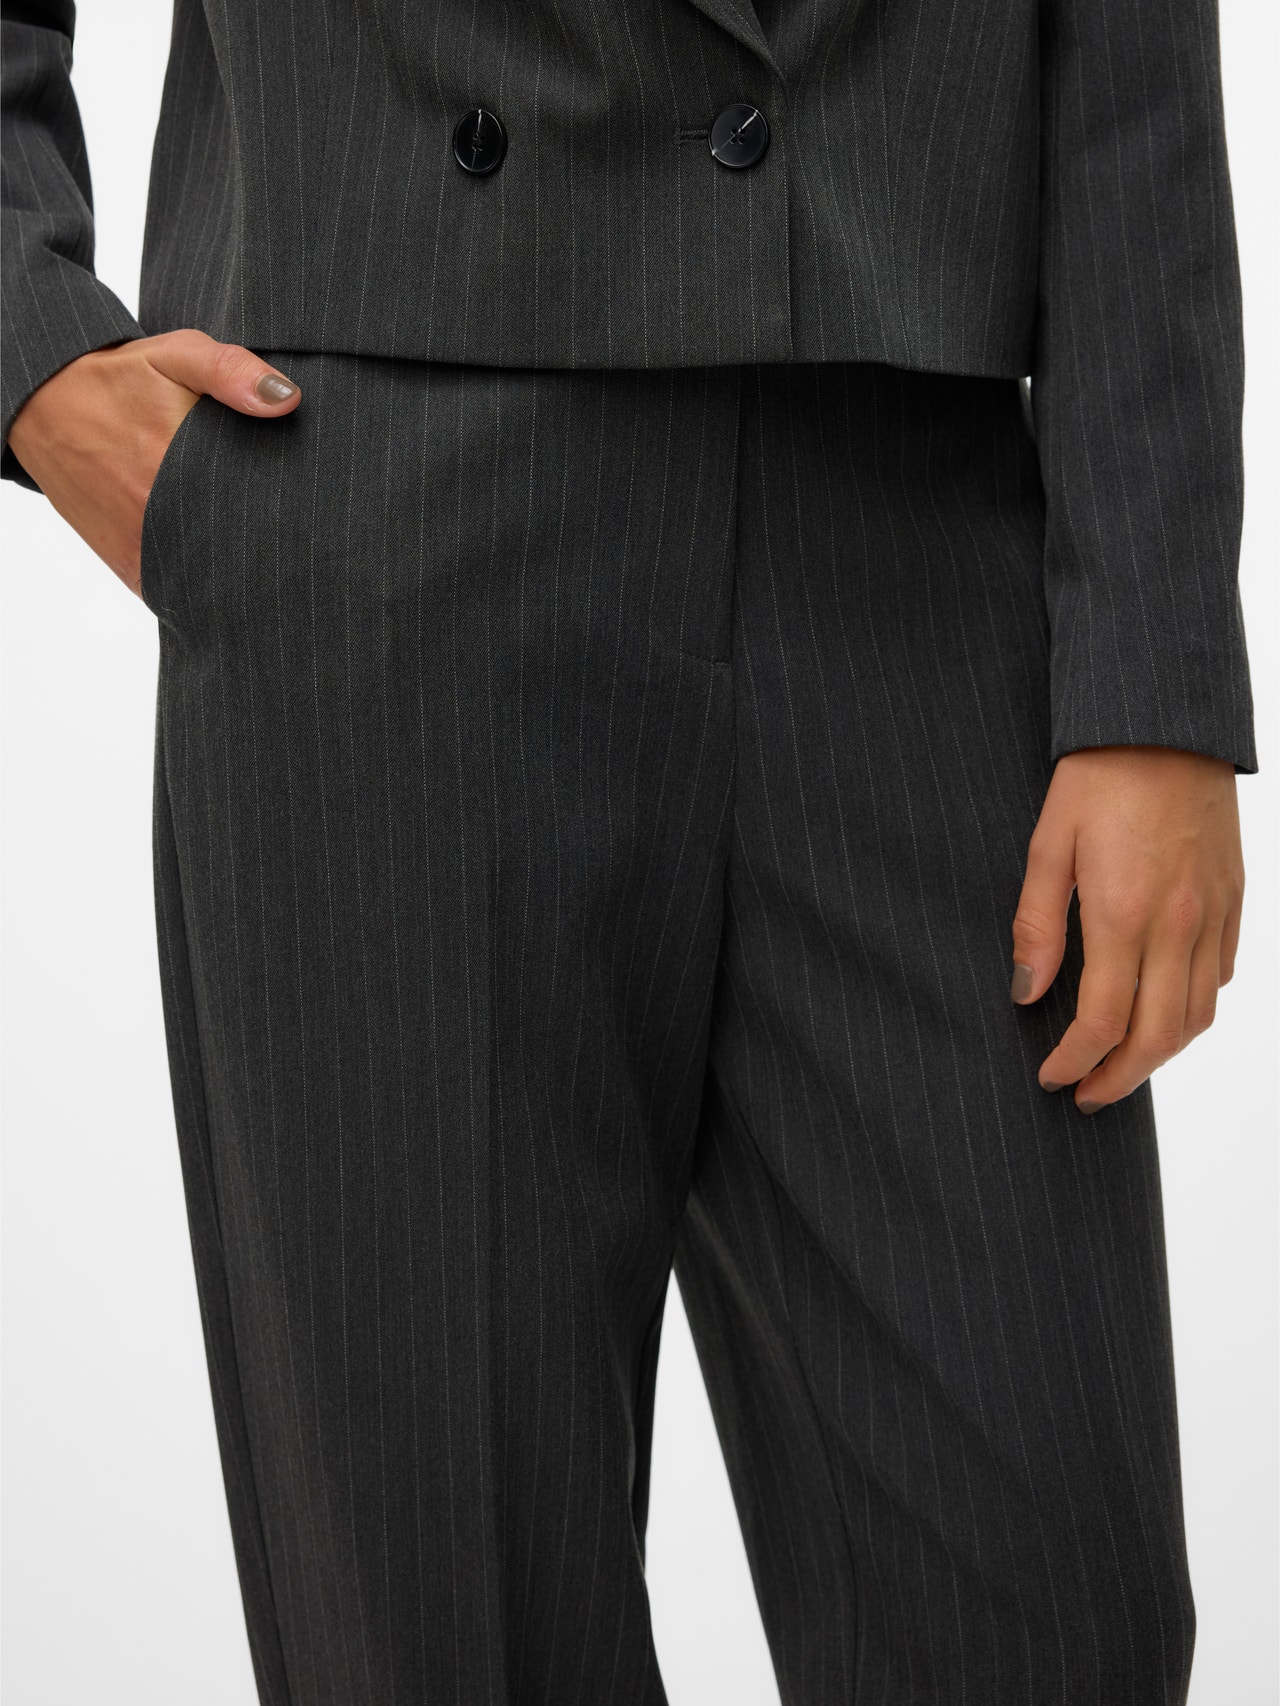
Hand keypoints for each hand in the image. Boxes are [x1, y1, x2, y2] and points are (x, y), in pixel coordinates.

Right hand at [7, 330, 301, 596]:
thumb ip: (229, 371)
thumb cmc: (117, 379)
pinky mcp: (131, 569)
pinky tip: (223, 566)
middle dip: (268, 545)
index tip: (307, 509)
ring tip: (259, 550)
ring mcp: (145, 550)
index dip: (287, 512)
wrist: (43, 407)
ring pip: (211, 580)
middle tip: (290, 531)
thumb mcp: (175, 356)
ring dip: (236, 571)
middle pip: (240, 552)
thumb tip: (286, 399)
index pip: (256, 510)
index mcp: (177, 466)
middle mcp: (159, 517)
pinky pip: (179, 591)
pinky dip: (202, 586)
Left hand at [1010, 745, 1243, 1113]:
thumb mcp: (1047, 843)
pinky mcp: (1234, 900)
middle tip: (1086, 1096)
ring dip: (1160, 1055)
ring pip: (1198, 1016)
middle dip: (1119, 1079)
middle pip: (1157, 1037)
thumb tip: (1026, 991)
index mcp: (1124, 914)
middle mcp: (1178, 925)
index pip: (1103, 1021)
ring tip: (1122, 1067)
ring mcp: (1213, 915)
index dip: (1074, 1062)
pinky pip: (1222, 976)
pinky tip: (1164, 1011)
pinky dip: (1194, 1009)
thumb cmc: (1099, 776)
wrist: (1166, 723)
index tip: (1050, 1076)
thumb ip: (1037, 924)